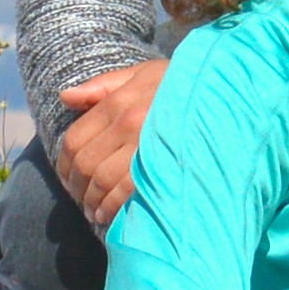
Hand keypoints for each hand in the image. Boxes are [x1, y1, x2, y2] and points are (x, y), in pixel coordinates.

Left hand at [51, 59, 165, 223]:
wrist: (224, 93)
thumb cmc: (181, 83)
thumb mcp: (141, 74)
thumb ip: (102, 87)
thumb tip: (66, 97)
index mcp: (119, 103)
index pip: (75, 139)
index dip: (64, 165)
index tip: (68, 178)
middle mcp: (128, 123)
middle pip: (85, 164)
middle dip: (77, 187)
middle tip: (80, 199)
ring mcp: (145, 146)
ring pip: (102, 181)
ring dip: (92, 201)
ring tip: (94, 210)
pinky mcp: (163, 166)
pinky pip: (127, 193)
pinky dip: (112, 207)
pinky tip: (109, 214)